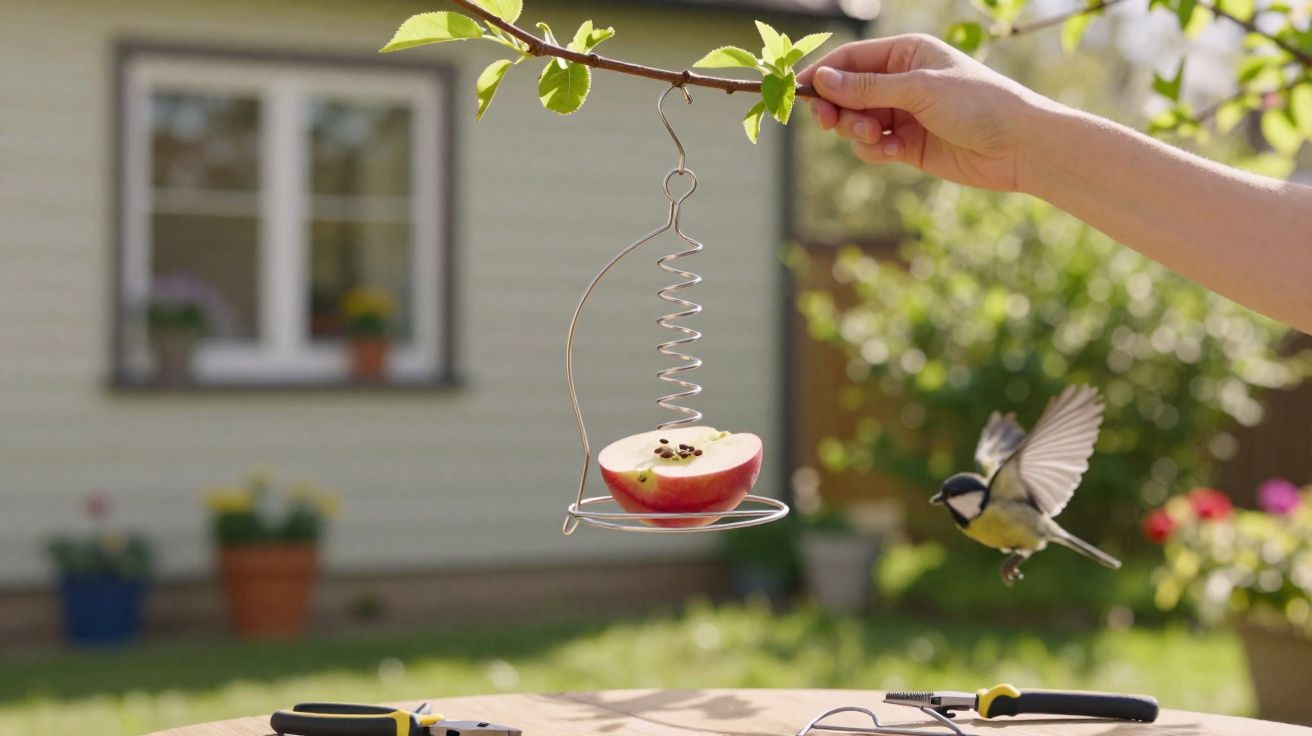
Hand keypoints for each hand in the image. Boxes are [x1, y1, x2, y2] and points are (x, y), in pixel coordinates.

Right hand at [797, 34, 1049, 191]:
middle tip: (828, 122)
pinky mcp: (907, 145)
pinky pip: (872, 146)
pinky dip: (873, 150)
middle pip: (847, 92)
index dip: (823, 74)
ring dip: (856, 132)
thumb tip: (821, 79)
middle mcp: (902, 81)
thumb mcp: (918, 89)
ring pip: (856, 122)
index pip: (852, 59)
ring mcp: (903, 114)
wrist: (1018, 146)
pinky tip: (891, 153)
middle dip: (837, 108)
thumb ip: (867, 87)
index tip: (799, 92)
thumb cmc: (977, 103)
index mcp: (907, 53)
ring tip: (874, 139)